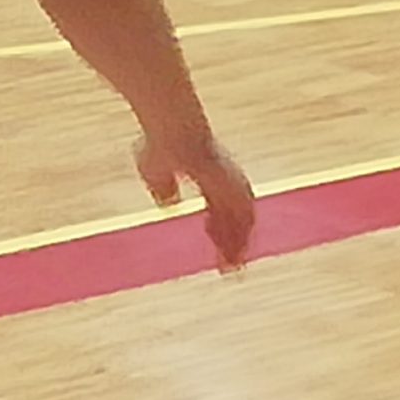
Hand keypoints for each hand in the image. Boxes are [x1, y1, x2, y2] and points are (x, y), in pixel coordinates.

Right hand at [137, 131, 255, 270]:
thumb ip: (163, 186)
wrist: (172, 133)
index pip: (220, 206)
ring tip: (232, 267)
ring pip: (243, 218)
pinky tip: (233, 253)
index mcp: (210, 173)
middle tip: (231, 266)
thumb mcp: (156, 170)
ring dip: (238, 243)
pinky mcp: (231, 186)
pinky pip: (241, 217)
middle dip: (235, 240)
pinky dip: (239, 237)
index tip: (214, 243)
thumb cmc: (162, 144)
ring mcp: (231, 180)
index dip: (218, 228)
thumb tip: (169, 201)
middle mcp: (226, 177)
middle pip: (237, 215)